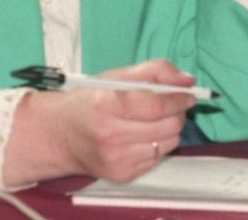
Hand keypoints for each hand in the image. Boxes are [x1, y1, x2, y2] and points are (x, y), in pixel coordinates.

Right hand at [8, 59, 196, 183]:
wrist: (59, 135)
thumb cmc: (88, 101)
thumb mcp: (115, 77)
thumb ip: (154, 71)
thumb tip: (188, 80)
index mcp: (107, 104)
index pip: (156, 105)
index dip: (178, 99)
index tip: (188, 95)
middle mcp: (111, 134)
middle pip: (167, 126)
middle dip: (177, 114)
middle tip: (172, 106)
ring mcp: (117, 159)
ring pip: (167, 144)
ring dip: (169, 130)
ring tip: (153, 121)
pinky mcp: (122, 175)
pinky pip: (157, 158)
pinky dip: (156, 145)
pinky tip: (140, 137)